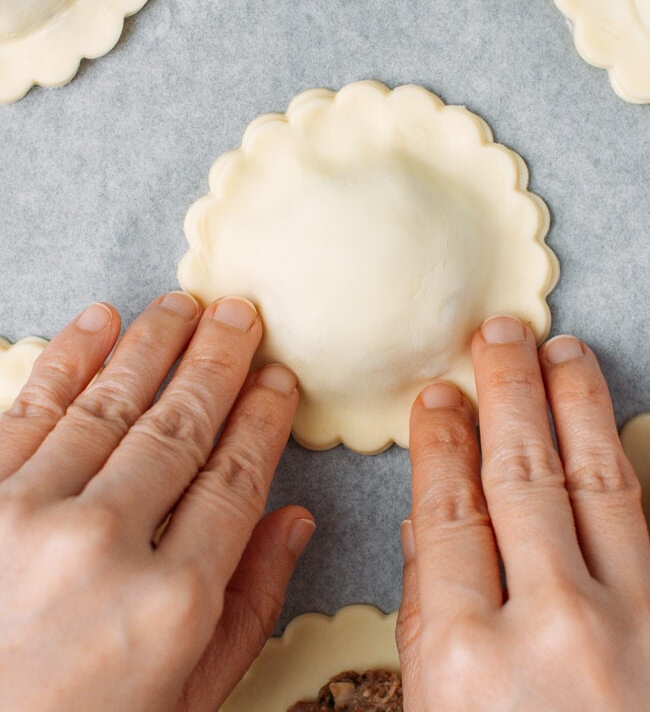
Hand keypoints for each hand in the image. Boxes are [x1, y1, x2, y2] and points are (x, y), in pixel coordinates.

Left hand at [0, 293, 313, 711]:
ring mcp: (28, 516)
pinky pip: (31, 409)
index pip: (235, 479)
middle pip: (182, 426)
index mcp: (172, 603)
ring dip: (153, 343)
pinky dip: (70, 357)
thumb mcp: (183, 702)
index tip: (277, 380)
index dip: (262, 419)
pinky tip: (101, 322)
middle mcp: (104, 546)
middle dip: (218, 360)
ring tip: (182, 304)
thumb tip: (295, 521)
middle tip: (241, 313)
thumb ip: (249, 611)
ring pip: (112, 403)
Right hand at [397, 315, 649, 710]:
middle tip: (497, 335)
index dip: (438, 444)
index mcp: (469, 660)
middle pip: (517, 478)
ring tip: (565, 348)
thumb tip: (426, 537)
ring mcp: (644, 633)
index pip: (445, 514)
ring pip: (601, 483)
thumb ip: (429, 633)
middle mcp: (553, 631)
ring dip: (581, 404)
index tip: (436, 398)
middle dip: (505, 394)